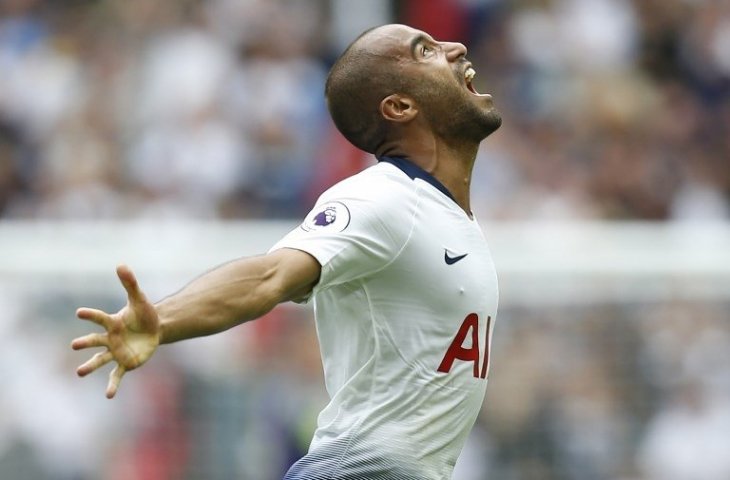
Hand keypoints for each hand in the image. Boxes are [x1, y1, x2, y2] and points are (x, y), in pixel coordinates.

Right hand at [72, 265, 160, 397]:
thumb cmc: (144, 314)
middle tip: (74, 345)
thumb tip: (120, 264)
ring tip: (79, 372)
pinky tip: (108, 396)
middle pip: (95, 341)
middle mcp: (110, 338)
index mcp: (112, 322)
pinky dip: (112, 385)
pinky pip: (116, 376)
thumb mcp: (139, 299)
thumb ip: (130, 284)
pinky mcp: (125, 363)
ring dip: (90, 366)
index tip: (79, 312)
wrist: (155, 329)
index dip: (90, 315)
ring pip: (100, 360)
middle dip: (85, 343)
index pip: (99, 318)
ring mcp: (116, 352)